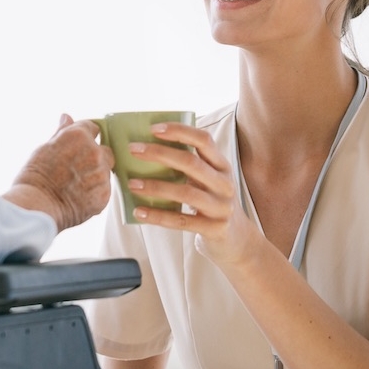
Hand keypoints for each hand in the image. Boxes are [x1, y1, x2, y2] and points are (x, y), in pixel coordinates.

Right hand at [6, 114, 114, 230]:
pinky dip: (94, 192)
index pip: (92, 127)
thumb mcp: (44, 148)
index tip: (77, 145)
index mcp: (78, 136)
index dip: (85, 136)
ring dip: (94, 175)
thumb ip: (61, 133)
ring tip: (73, 186)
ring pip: (104, 171)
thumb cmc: (35, 177)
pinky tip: (77, 196)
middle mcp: (94, 153)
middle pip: (104, 150)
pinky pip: (103, 189)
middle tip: (75, 168)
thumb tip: (66, 117)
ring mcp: (101, 174)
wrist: (36, 206)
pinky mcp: (104, 195)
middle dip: (94, 156)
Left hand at [125, 122, 259, 264]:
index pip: (204, 140)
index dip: (179, 131)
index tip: (153, 128)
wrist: (236, 240)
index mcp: (221, 166)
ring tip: (131, 183)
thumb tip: (145, 149)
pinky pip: (181, 220)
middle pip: (191, 163)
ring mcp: (221, 207)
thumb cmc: (211, 202)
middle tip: (133, 150)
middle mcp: (224, 183)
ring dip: (155, 186)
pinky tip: (139, 212)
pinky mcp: (214, 229)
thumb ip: (188, 165)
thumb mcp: (207, 180)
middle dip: (160, 153)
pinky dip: (157, 216)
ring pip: (185, 193)